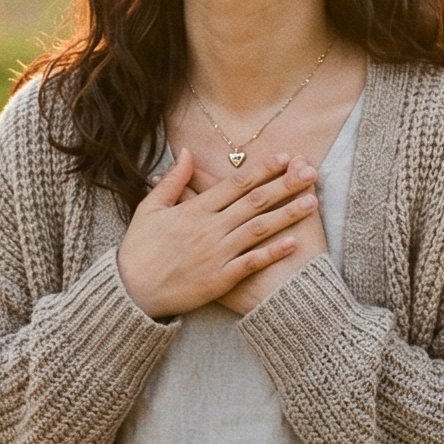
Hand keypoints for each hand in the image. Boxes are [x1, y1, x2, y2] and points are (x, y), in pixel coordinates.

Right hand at [116, 150, 320, 318]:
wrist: (130, 290)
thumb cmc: (140, 248)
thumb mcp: (150, 208)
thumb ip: (173, 180)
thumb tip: (186, 152)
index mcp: (194, 210)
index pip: (235, 184)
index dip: (262, 170)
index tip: (285, 158)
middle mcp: (209, 228)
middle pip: (254, 202)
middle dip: (285, 185)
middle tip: (311, 172)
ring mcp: (216, 254)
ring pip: (258, 229)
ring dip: (287, 214)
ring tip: (312, 201)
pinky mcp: (219, 279)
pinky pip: (251, 263)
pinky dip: (272, 252)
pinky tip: (294, 242)